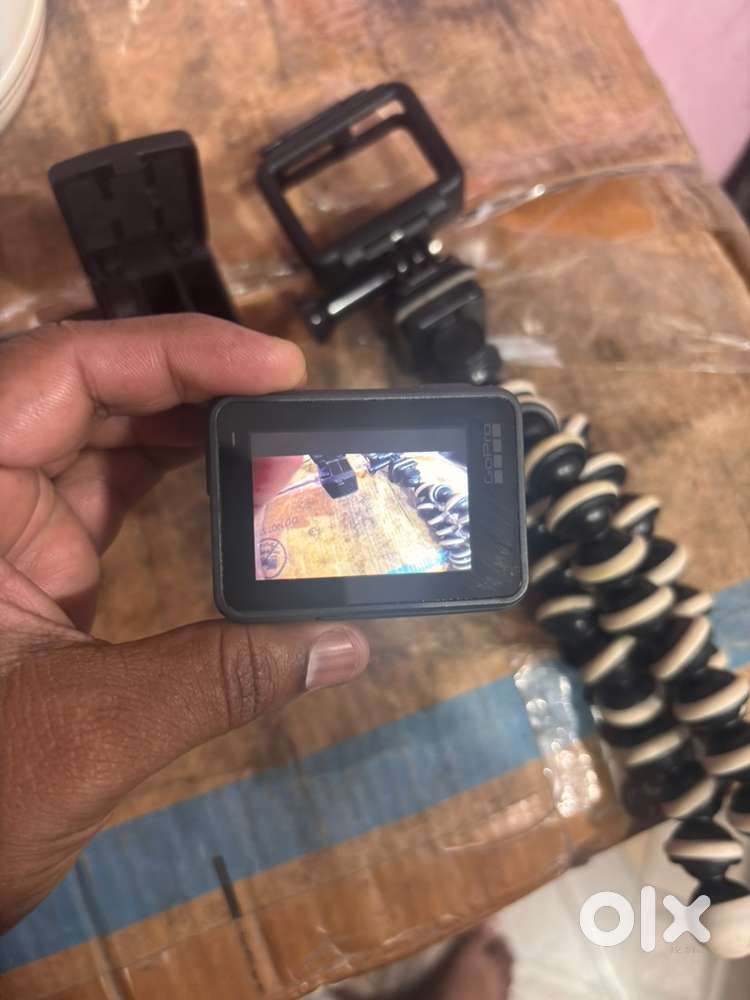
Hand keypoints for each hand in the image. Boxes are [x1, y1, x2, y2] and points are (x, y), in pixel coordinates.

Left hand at [0, 315, 368, 930]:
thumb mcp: (87, 731)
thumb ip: (219, 677)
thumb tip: (344, 644)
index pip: (61, 371)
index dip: (173, 351)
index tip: (276, 368)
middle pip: (85, 389)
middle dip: (193, 385)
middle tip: (292, 399)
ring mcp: (1, 521)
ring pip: (98, 433)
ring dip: (188, 427)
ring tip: (277, 432)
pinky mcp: (27, 557)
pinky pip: (104, 487)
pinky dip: (171, 477)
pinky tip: (231, 480)